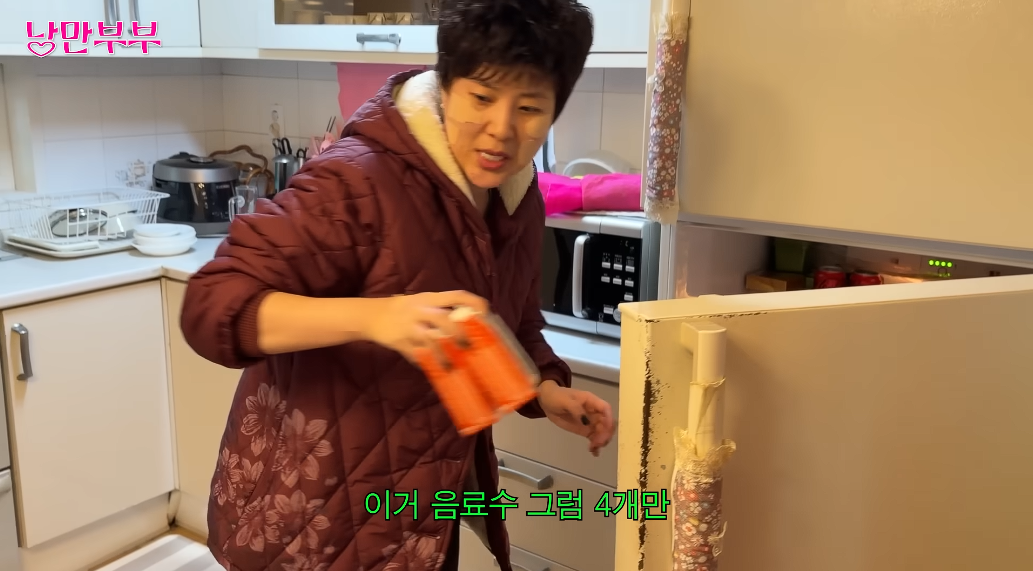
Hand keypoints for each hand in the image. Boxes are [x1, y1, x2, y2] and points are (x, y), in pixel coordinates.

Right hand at [361, 291, 488, 364]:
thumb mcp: (422, 303)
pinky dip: (426, 362)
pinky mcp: (399, 341)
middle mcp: (420, 310)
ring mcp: (409, 326)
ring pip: (429, 340)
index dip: (473, 303)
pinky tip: (434, 369)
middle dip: (459, 334)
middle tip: (471, 346)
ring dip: (443, 354)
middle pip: (444, 319)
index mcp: (430, 298)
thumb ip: (442, 311)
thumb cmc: (404, 310)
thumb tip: (471, 325)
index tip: (487, 314)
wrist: (370, 315)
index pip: (456, 296)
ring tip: (452, 366)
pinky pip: (416, 354)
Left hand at [538, 380, 614, 456]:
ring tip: (593, 448)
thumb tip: (587, 422)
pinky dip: (596, 445)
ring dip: (601, 441)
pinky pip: (594, 437)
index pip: (606, 409)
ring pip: (602, 432)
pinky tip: (594, 452)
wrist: (547, 401)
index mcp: (591, 401)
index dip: (608, 419)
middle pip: (606, 422)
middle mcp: (593, 412)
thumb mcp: (565, 401)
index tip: (606, 430)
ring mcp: (590, 421)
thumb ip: (576, 410)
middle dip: (605, 433)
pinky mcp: (584, 429)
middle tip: (597, 443)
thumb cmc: (556, 397)